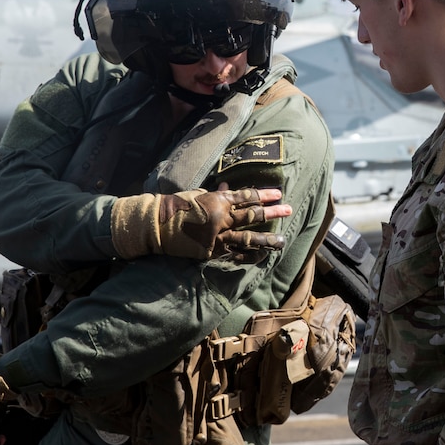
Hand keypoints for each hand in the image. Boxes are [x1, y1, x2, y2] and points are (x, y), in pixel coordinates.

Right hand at [111, 185, 290, 259]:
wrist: (156, 225)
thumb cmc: (177, 205)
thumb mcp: (199, 195)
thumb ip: (218, 194)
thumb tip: (231, 187)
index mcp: (218, 199)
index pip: (247, 196)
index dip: (264, 195)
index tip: (278, 194)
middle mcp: (221, 217)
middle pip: (253, 215)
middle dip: (273, 212)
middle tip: (288, 209)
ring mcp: (217, 236)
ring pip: (248, 238)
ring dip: (267, 239)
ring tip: (282, 240)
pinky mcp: (211, 251)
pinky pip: (235, 254)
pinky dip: (249, 255)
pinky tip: (262, 256)